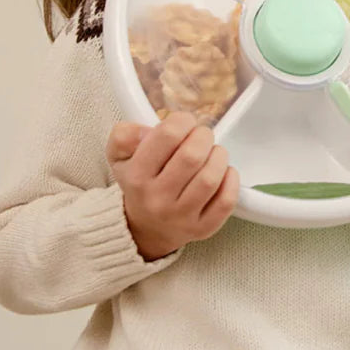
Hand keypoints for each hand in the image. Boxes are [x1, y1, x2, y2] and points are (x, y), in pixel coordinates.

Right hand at [106, 111, 239, 260]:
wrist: (146, 228)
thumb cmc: (139, 184)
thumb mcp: (119, 156)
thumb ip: (124, 135)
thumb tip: (146, 131)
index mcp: (136, 176)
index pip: (167, 136)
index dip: (182, 121)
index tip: (185, 122)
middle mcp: (157, 199)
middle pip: (192, 155)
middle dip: (203, 136)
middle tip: (201, 137)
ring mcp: (181, 217)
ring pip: (211, 178)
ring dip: (218, 156)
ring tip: (212, 153)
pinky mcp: (203, 229)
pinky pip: (227, 200)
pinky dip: (230, 179)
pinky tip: (222, 173)